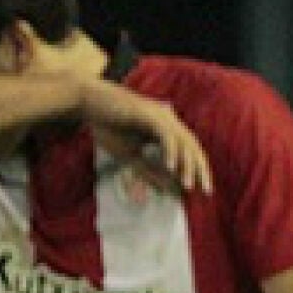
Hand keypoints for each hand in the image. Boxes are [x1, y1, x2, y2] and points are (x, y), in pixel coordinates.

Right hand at [82, 79, 213, 195]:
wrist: (87, 102)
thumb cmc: (107, 126)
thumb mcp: (130, 156)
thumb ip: (149, 171)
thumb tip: (168, 190)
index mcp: (167, 129)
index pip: (189, 151)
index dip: (198, 170)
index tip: (202, 190)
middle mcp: (169, 120)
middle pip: (192, 146)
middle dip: (199, 169)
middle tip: (205, 191)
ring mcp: (161, 115)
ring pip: (183, 141)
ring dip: (186, 164)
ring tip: (188, 184)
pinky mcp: (150, 114)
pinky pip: (166, 135)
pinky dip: (171, 151)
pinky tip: (171, 167)